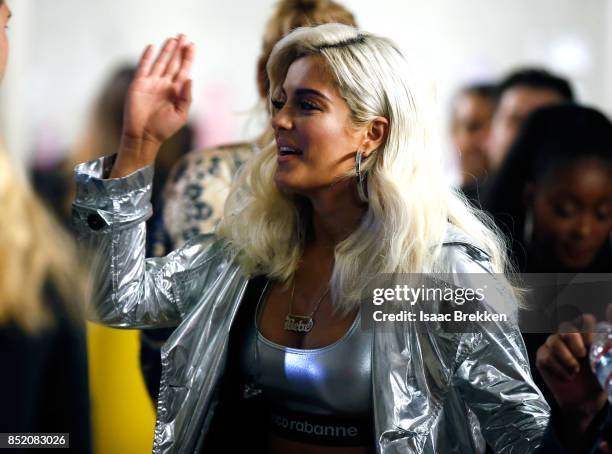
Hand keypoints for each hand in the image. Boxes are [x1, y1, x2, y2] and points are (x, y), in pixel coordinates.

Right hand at [112, 35, 194, 176]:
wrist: (144, 136)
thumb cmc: (163, 129)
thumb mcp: (181, 115)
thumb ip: (187, 97)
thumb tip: (190, 78)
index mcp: (176, 92)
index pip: (184, 70)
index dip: (188, 58)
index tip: (192, 46)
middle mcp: (165, 85)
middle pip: (173, 63)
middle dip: (179, 50)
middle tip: (183, 36)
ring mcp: (152, 83)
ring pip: (160, 62)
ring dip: (166, 50)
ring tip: (172, 39)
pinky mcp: (138, 84)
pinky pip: (144, 67)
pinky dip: (147, 57)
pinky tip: (152, 47)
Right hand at [536, 315, 607, 430]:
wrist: (585, 402)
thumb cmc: (598, 379)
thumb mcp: (607, 357)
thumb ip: (609, 335)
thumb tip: (611, 306)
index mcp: (586, 334)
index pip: (584, 319)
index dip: (588, 332)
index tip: (593, 347)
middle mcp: (567, 337)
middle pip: (566, 327)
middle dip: (574, 342)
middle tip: (582, 356)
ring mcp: (553, 346)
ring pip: (553, 340)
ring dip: (566, 358)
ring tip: (575, 371)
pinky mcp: (542, 357)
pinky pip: (546, 356)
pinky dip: (558, 368)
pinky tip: (567, 377)